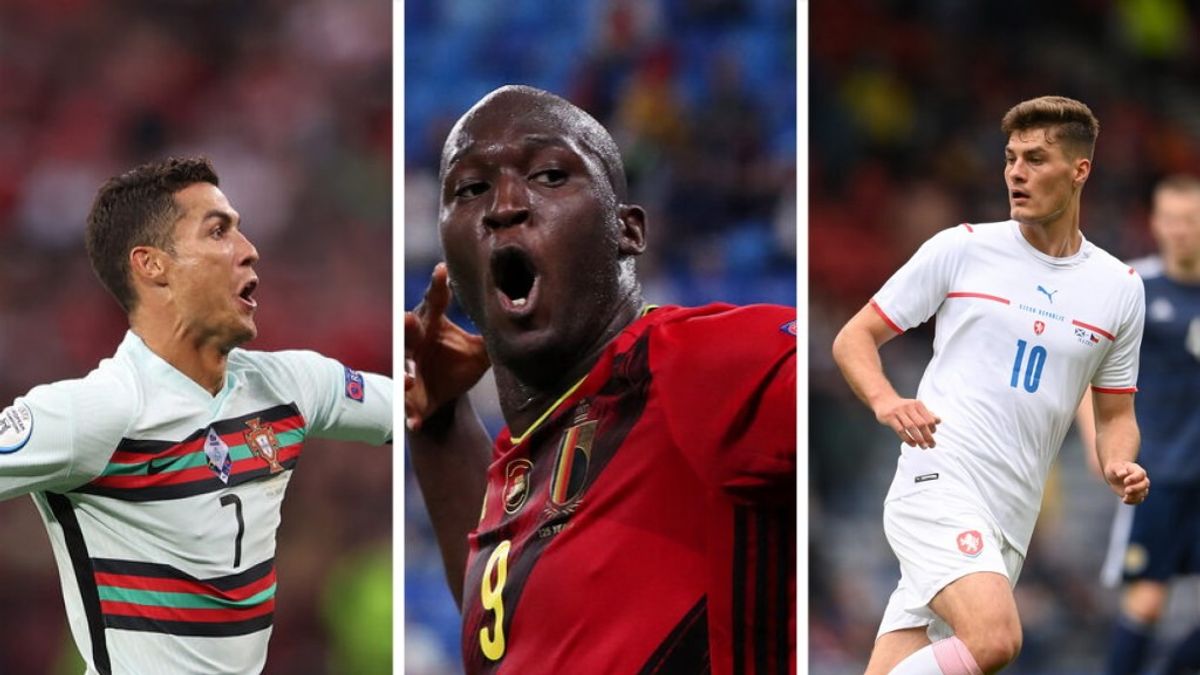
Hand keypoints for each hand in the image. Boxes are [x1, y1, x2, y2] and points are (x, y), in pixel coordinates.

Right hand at [405, 263, 489, 431]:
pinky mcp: (408, 397)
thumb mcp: (481, 350)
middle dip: (407, 326)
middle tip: (408, 318)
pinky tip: (414, 421)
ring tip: (409, 379)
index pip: (435, 301)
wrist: (444, 401)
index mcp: (433, 323)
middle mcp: (416, 343)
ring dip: (404, 374)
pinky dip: (410, 413)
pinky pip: (407, 404)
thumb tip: (526, 309)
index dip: (438, 286)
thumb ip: (495, 333)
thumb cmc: (459, 365)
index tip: (442, 270)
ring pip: (403, 369)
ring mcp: (408, 369)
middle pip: (409, 331)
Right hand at [874, 396, 940, 448]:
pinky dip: (907, 439)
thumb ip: (927, 414)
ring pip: (911, 427)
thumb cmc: (902, 407)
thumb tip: (939, 421)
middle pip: (921, 424)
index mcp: (917, 404)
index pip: (929, 419)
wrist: (884, 400)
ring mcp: (898, 412)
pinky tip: (913, 444)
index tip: (932, 437)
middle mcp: (909, 407)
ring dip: (919, 439)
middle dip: (927, 436)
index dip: (932, 429)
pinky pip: (900, 430)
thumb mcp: (915, 407)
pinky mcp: (890, 417)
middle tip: (931, 445)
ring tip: (923, 447)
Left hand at [1104, 460, 1148, 504]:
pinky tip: (1124, 500)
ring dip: (1135, 496)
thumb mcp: (1114, 467)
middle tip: (1126, 490)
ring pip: (1143, 493)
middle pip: (1145, 484)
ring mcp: (1140, 487)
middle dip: (1136, 488)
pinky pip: (1139, 500)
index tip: (1125, 481)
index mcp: (1137, 470)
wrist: (1114, 476)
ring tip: (1125, 496)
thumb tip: (1123, 473)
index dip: (1135, 478)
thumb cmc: (1115, 469)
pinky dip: (1132, 501)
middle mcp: (1141, 479)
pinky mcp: (1137, 495)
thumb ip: (1119, 469)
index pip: (1141, 474)